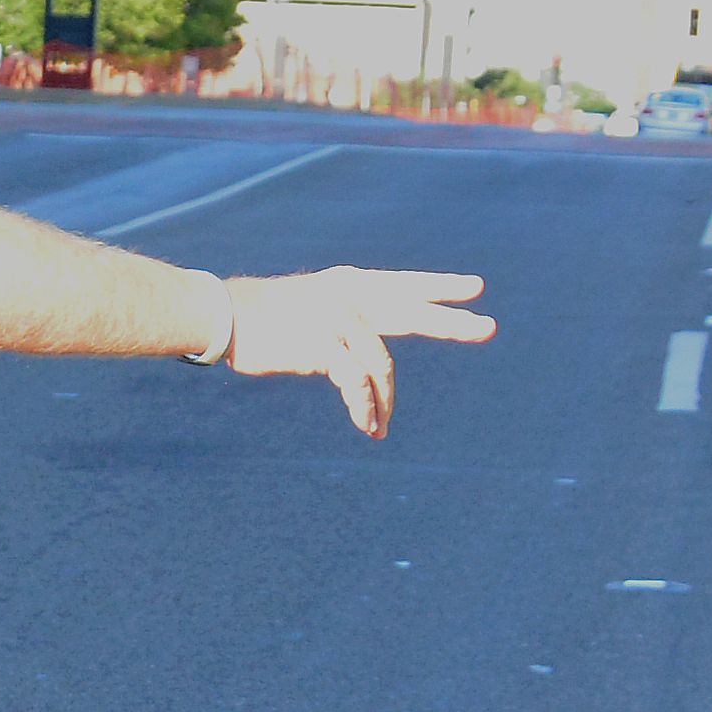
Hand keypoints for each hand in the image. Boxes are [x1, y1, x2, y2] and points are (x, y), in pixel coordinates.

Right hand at [210, 268, 493, 438]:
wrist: (222, 315)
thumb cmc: (259, 316)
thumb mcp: (308, 306)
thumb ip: (341, 320)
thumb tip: (361, 354)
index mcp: (349, 284)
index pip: (404, 285)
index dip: (439, 287)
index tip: (476, 289)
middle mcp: (350, 298)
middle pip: (412, 312)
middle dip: (452, 323)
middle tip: (488, 329)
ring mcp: (339, 320)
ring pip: (382, 367)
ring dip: (384, 402)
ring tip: (381, 427)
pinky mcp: (324, 347)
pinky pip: (357, 385)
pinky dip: (365, 408)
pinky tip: (367, 426)